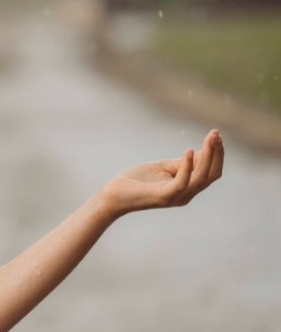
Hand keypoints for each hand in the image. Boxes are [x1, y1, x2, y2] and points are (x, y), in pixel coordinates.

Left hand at [99, 129, 223, 215]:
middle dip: (216, 153)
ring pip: (201, 178)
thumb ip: (183, 162)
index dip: (217, 154)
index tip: (216, 135)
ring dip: (208, 156)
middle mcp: (186, 195)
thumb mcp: (164, 167)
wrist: (113, 196)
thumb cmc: (137, 181)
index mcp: (187, 189)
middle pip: (211, 175)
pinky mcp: (163, 196)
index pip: (211, 172)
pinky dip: (188, 166)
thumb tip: (204, 151)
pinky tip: (189, 151)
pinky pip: (182, 182)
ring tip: (210, 138)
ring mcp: (176, 197)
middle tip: (216, 133)